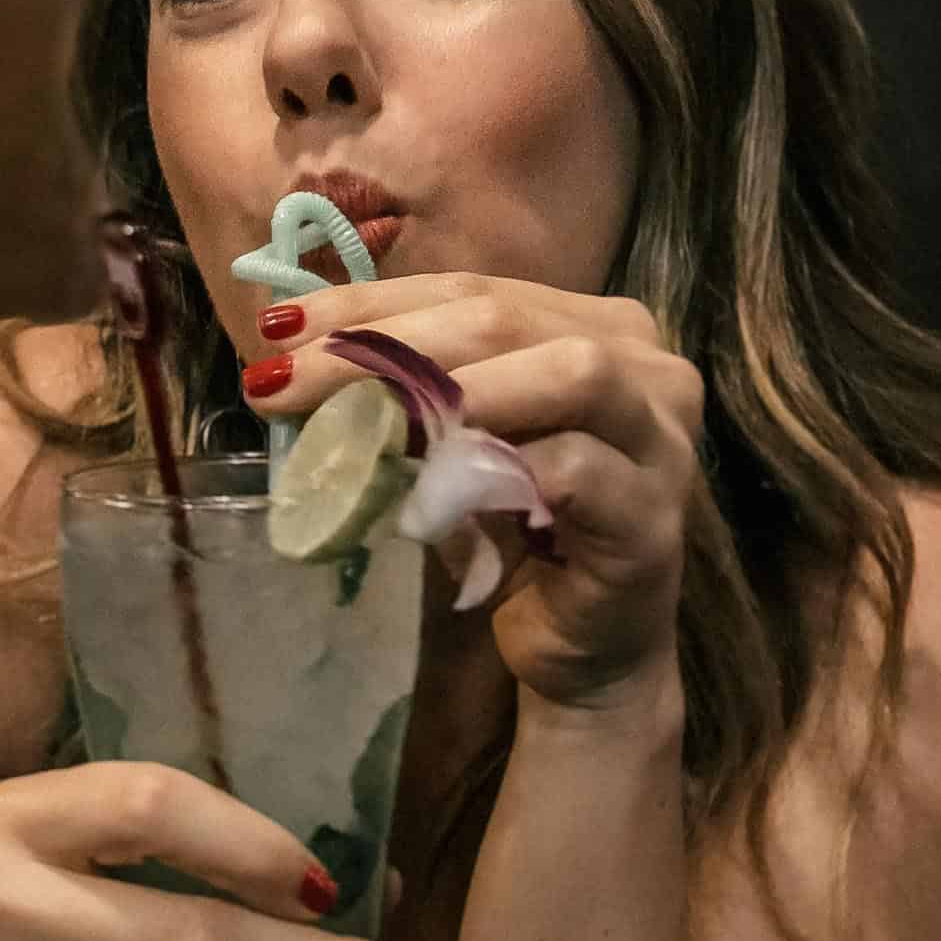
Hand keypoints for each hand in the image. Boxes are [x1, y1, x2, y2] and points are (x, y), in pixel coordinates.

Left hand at [246, 275, 702, 704]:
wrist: (589, 651)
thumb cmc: (519, 531)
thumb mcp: (457, 441)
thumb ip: (409, 386)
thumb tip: (284, 348)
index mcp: (599, 325)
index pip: (472, 289)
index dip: (371, 304)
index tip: (277, 327)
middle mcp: (647, 365)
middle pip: (504, 319)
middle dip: (383, 346)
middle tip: (284, 384)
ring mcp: (662, 440)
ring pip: (570, 372)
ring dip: (451, 390)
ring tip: (361, 424)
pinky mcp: (654, 520)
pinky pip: (578, 471)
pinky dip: (497, 472)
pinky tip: (426, 499)